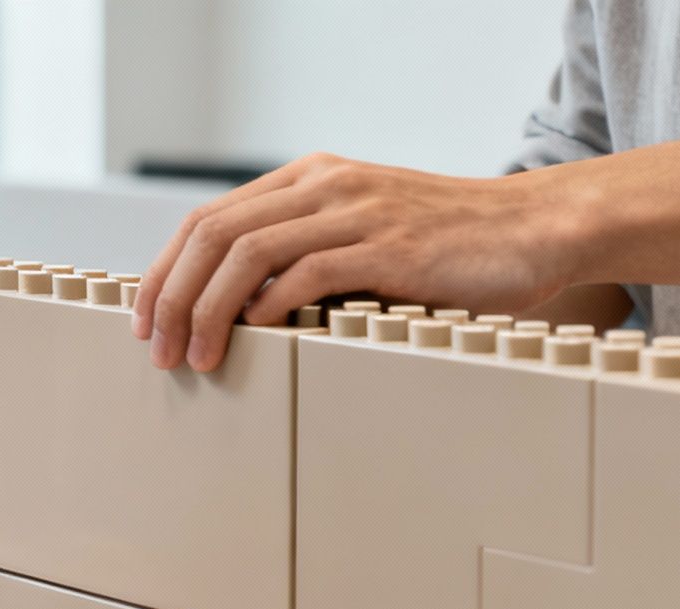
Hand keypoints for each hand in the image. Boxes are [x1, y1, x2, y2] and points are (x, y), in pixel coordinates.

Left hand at [131, 153, 573, 371]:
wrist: (534, 229)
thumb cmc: (449, 246)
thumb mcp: (363, 232)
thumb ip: (305, 252)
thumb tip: (235, 307)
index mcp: (310, 179)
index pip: (208, 220)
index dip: (164, 272)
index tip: (145, 321)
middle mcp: (325, 186)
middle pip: (213, 235)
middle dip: (172, 297)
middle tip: (158, 350)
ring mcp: (355, 213)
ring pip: (246, 255)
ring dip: (207, 311)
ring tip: (197, 357)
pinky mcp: (387, 248)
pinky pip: (305, 274)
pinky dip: (269, 309)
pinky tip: (257, 339)